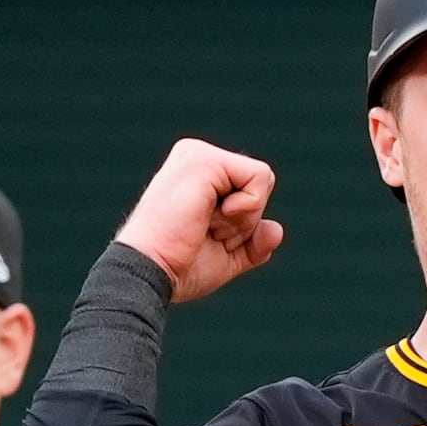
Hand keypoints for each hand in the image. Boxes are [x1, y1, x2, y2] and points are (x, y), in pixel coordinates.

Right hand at [115, 140, 284, 302]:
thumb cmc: (179, 266)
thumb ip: (254, 243)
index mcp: (198, 173)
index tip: (207, 236)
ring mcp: (199, 154)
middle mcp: (197, 156)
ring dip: (244, 218)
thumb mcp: (226, 256)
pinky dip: (247, 208)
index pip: (252, 189)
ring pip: (263, 180)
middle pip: (261, 184)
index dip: (244, 224)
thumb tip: (276, 229)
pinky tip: (211, 216)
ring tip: (205, 225)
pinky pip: (259, 177)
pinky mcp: (205, 160)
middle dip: (245, 222)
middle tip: (206, 232)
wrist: (150, 271)